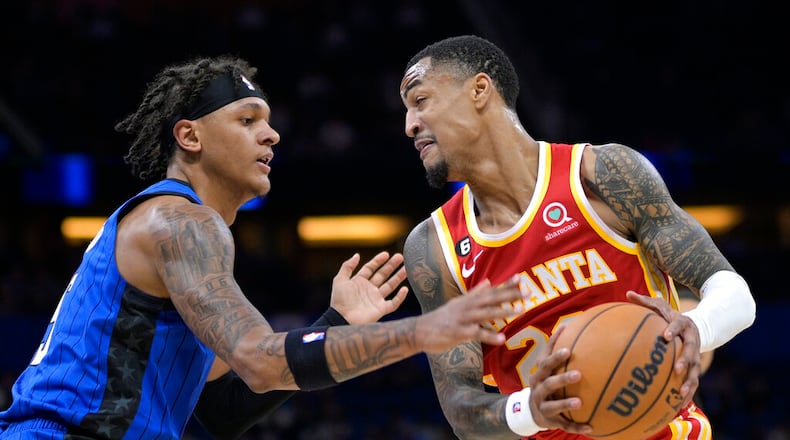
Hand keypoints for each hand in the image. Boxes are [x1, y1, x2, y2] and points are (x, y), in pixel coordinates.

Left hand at [329, 252, 409, 323]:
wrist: (343, 319)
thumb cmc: (340, 300)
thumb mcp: (340, 280)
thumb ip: (347, 266)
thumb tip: (357, 255)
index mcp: (359, 281)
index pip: (370, 268)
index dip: (378, 260)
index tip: (386, 254)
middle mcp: (369, 289)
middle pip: (382, 275)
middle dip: (391, 266)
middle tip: (400, 257)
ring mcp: (376, 299)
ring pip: (390, 286)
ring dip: (398, 277)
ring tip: (407, 268)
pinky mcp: (381, 309)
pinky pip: (393, 303)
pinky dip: (400, 297)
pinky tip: (405, 289)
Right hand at [415, 275, 527, 351]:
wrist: (419, 331)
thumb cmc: (441, 319)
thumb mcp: (457, 303)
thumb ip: (474, 293)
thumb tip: (488, 282)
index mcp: (468, 300)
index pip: (490, 290)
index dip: (505, 284)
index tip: (521, 278)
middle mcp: (467, 306)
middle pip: (491, 298)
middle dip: (510, 295)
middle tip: (528, 292)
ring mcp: (463, 319)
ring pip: (486, 313)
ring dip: (504, 311)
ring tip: (520, 310)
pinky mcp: (458, 332)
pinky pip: (477, 333)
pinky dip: (490, 335)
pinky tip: (502, 338)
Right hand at [526, 325, 592, 434]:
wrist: (529, 411)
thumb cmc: (544, 382)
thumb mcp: (546, 368)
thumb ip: (555, 349)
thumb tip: (569, 324)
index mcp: (539, 374)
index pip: (545, 362)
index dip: (554, 356)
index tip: (568, 349)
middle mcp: (538, 389)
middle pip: (548, 382)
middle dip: (561, 378)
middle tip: (578, 374)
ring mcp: (543, 406)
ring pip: (553, 405)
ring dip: (566, 403)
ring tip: (580, 401)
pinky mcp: (550, 421)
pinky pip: (565, 424)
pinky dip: (577, 426)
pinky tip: (591, 427)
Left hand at [626, 290, 699, 404]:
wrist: (697, 326)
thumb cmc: (670, 316)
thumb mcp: (660, 306)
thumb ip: (645, 302)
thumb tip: (627, 293)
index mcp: (683, 325)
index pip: (678, 326)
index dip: (673, 330)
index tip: (665, 336)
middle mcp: (692, 341)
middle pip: (691, 352)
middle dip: (686, 361)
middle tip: (678, 370)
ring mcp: (696, 356)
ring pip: (695, 371)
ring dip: (690, 383)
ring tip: (681, 394)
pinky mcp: (695, 368)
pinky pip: (692, 382)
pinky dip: (687, 393)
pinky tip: (678, 406)